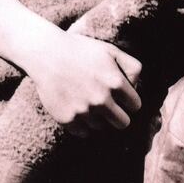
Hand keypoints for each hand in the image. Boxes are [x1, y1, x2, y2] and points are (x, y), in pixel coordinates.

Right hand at [26, 28, 142, 132]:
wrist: (46, 53)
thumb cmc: (81, 50)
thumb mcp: (111, 51)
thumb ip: (133, 67)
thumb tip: (137, 88)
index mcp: (115, 83)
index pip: (135, 106)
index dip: (129, 101)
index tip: (122, 97)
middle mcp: (101, 100)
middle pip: (123, 123)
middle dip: (119, 115)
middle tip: (109, 106)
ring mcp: (84, 111)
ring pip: (102, 127)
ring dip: (98, 118)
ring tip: (88, 102)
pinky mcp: (67, 119)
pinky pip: (84, 132)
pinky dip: (82, 124)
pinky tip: (77, 108)